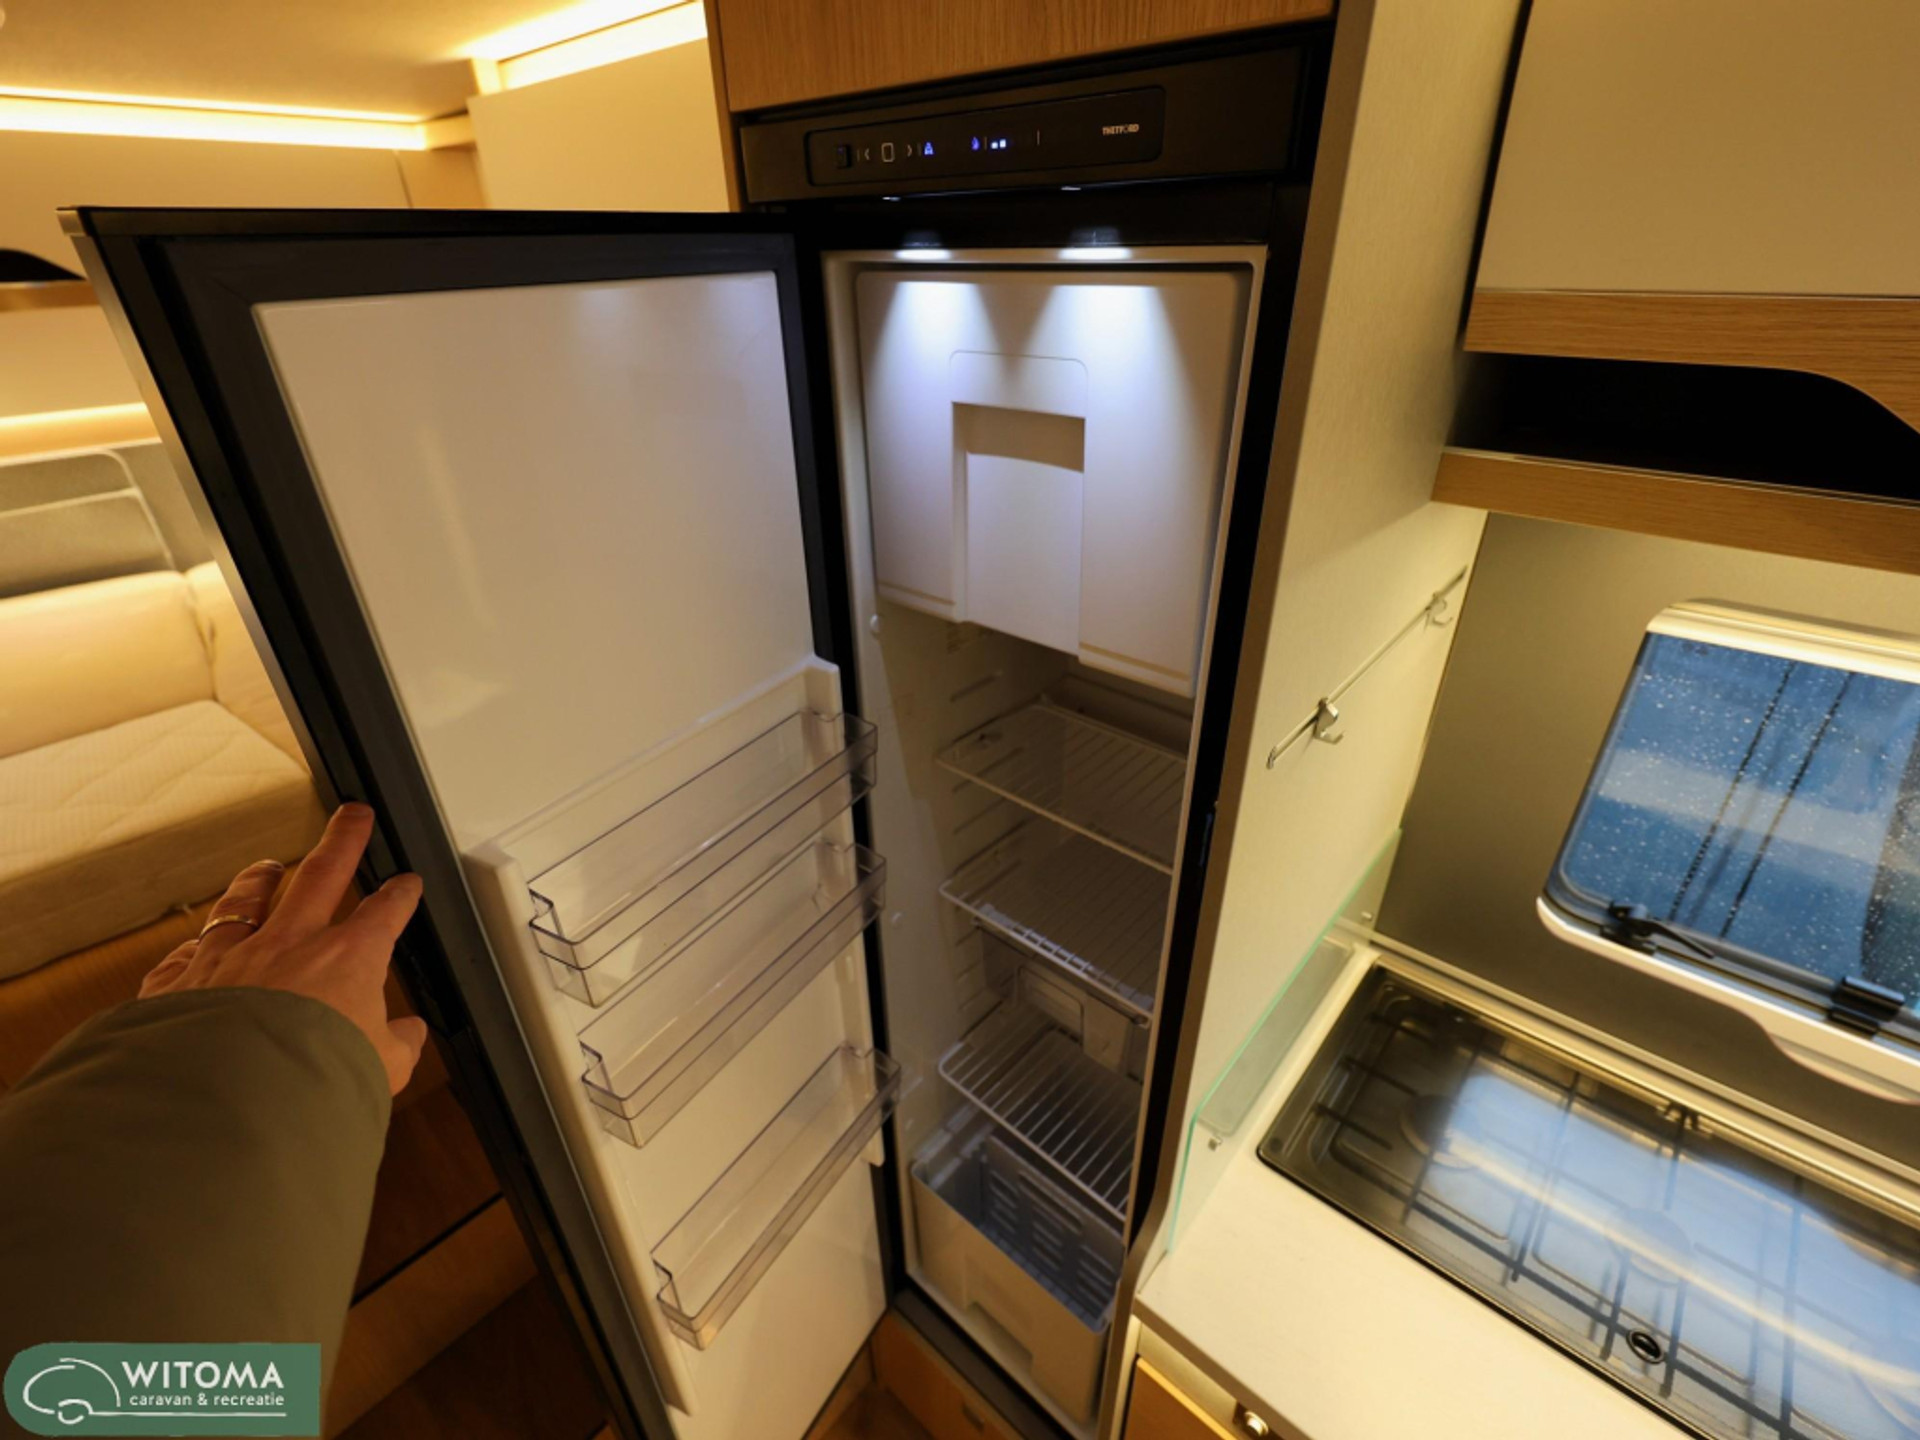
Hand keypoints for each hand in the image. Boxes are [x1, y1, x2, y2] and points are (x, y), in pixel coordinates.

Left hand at [140, 803, 428, 1094]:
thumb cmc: (314, 1079)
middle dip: (343, 841)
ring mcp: (234, 956)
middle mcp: (291, 944)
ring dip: (258, 880)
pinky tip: (194, 945)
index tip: (406, 884)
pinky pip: (188, 953)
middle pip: (322, 874)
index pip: (384, 913)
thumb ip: (399, 1045)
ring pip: (247, 901)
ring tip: (264, 867)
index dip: (400, 895)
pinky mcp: (185, 981)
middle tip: (353, 816)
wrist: (233, 1095)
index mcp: (349, 958)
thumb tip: (409, 1035)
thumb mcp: (382, 1068)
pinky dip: (194, 949)